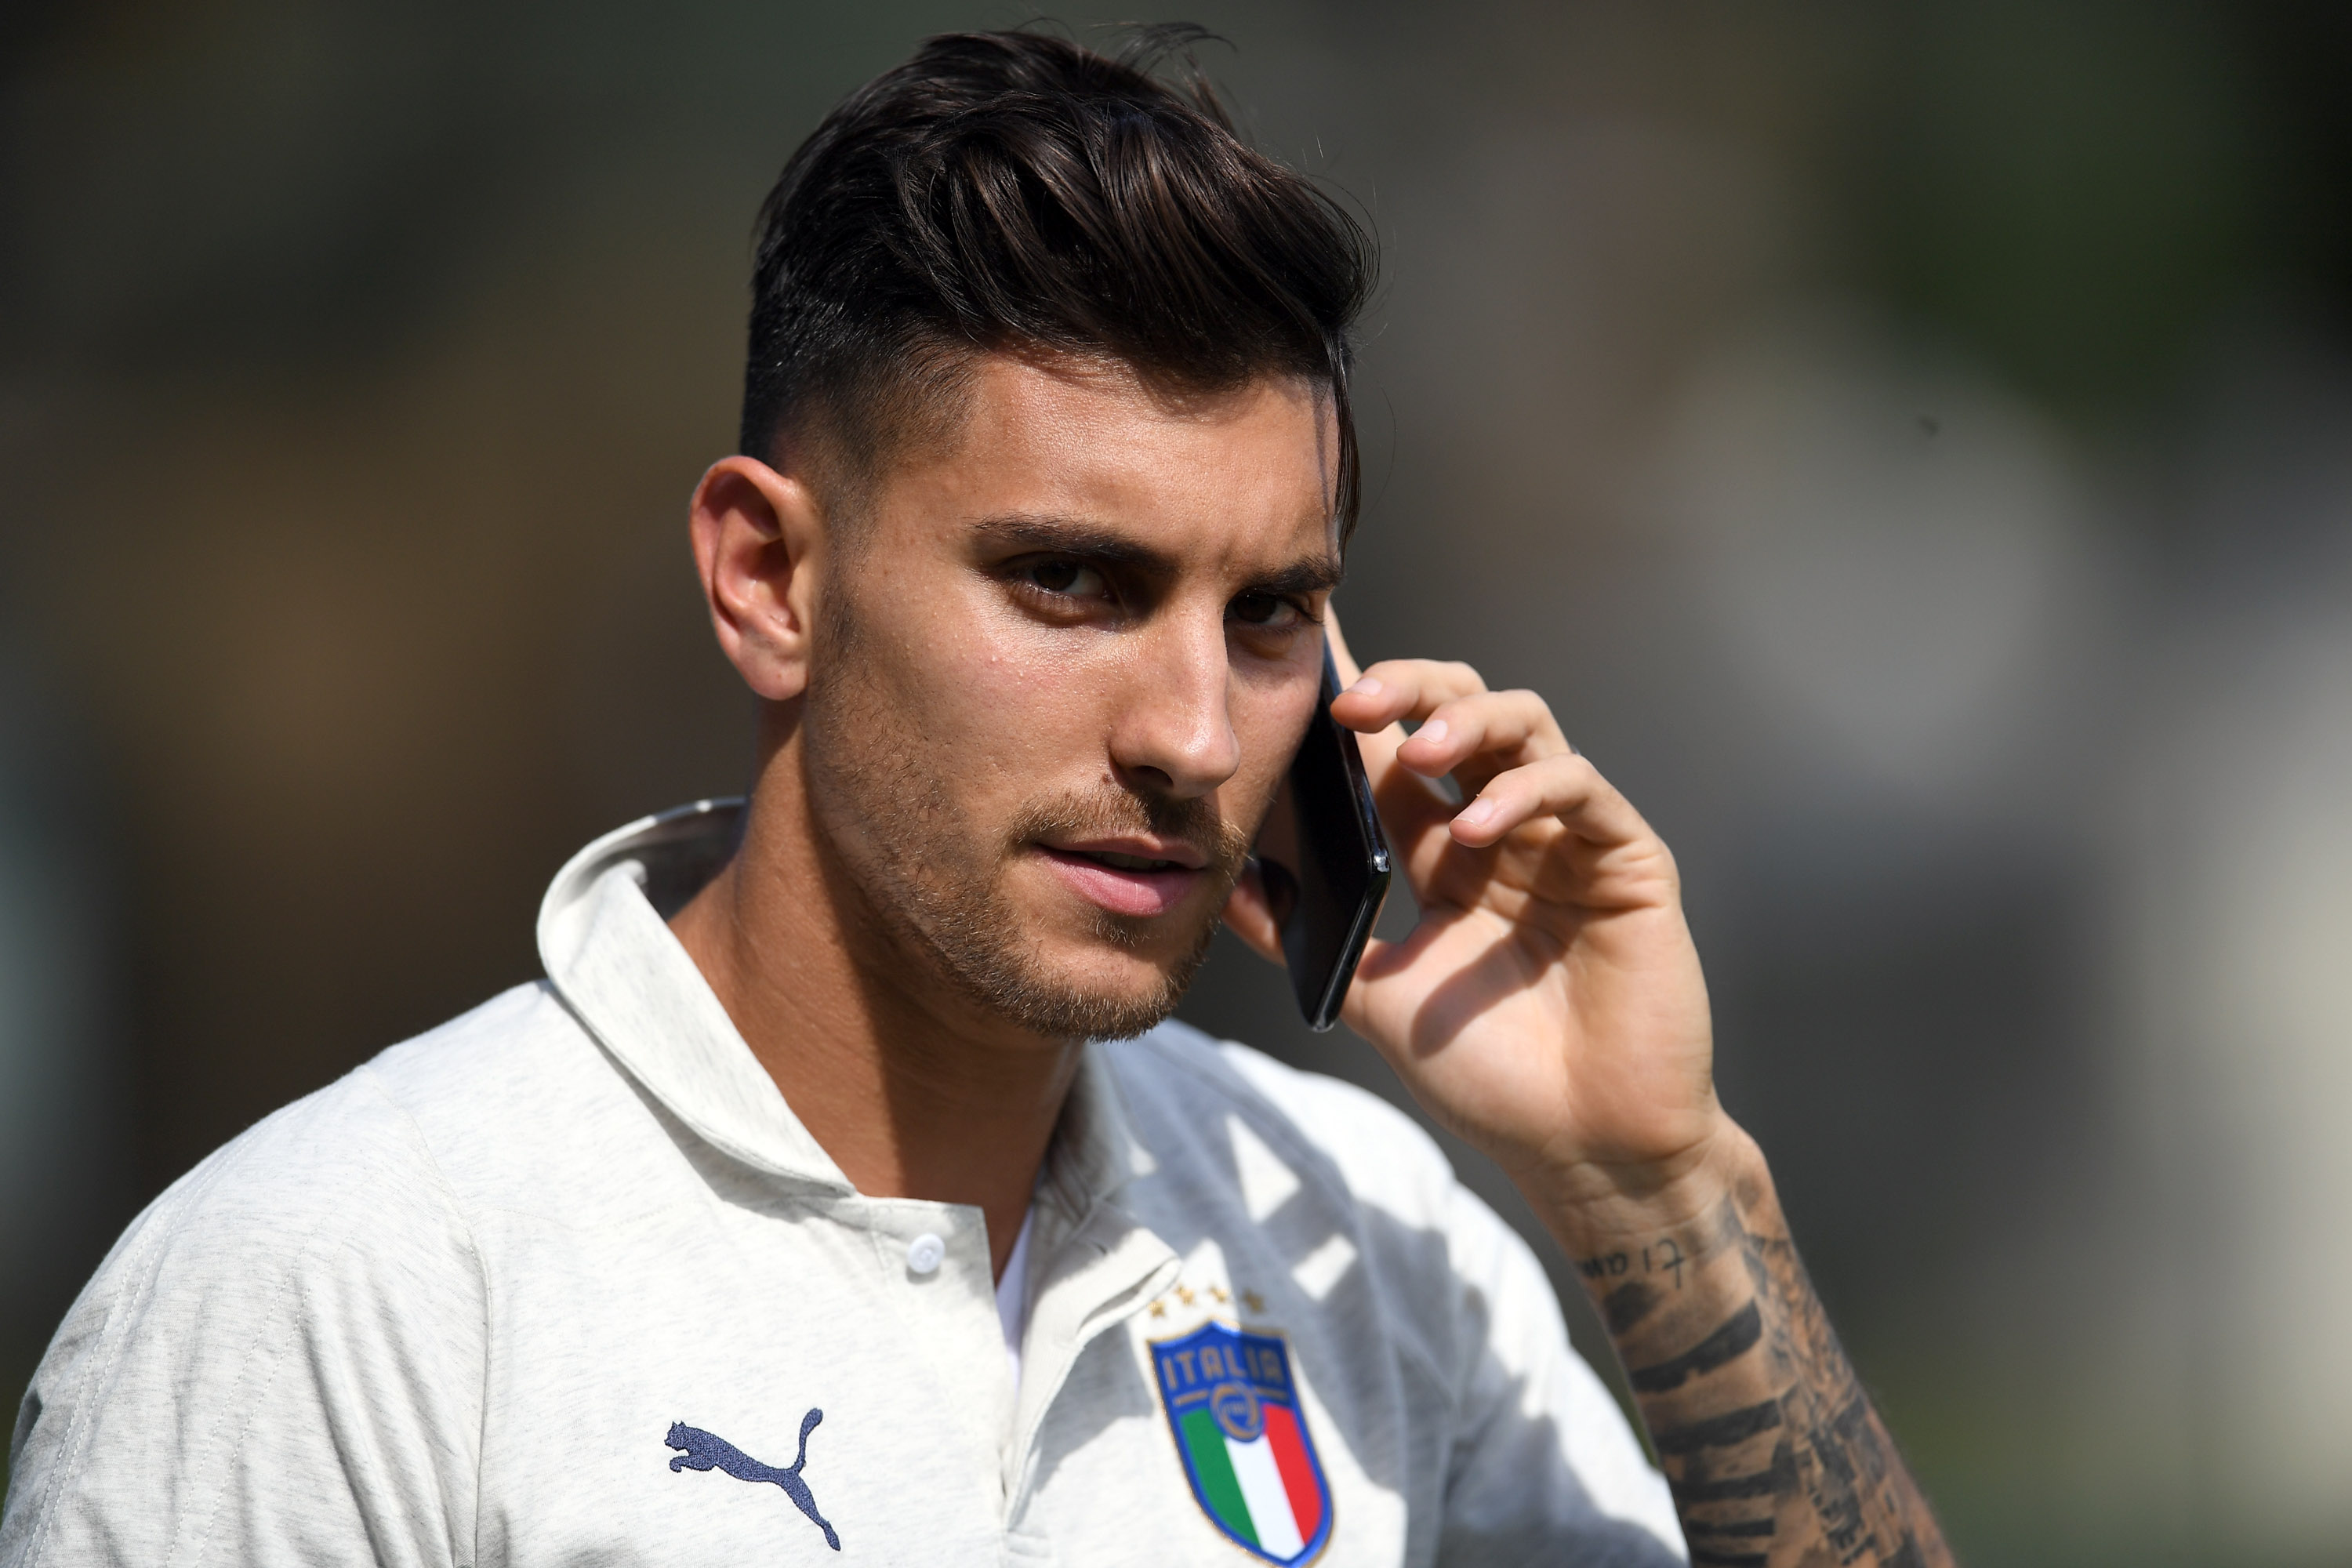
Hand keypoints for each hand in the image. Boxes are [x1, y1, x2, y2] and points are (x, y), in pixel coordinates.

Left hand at [1224, 617, 1729, 1226]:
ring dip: (1467, 721)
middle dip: (1407, 686)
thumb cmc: (1489, 1076)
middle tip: (1351, 701)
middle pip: (1460, 707)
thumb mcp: (1373, 996)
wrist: (1581, 1147)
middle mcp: (1504, 826)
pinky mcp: (1627, 860)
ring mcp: (1566, 838)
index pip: (1393, 747)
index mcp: (1442, 849)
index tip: (1301, 658)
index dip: (1355, 695)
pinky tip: (1481, 828)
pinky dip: (1528, 790)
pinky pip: (1581, 789)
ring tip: (1422, 751)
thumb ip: (1304, 938)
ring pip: (1525, 723)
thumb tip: (1225, 884)